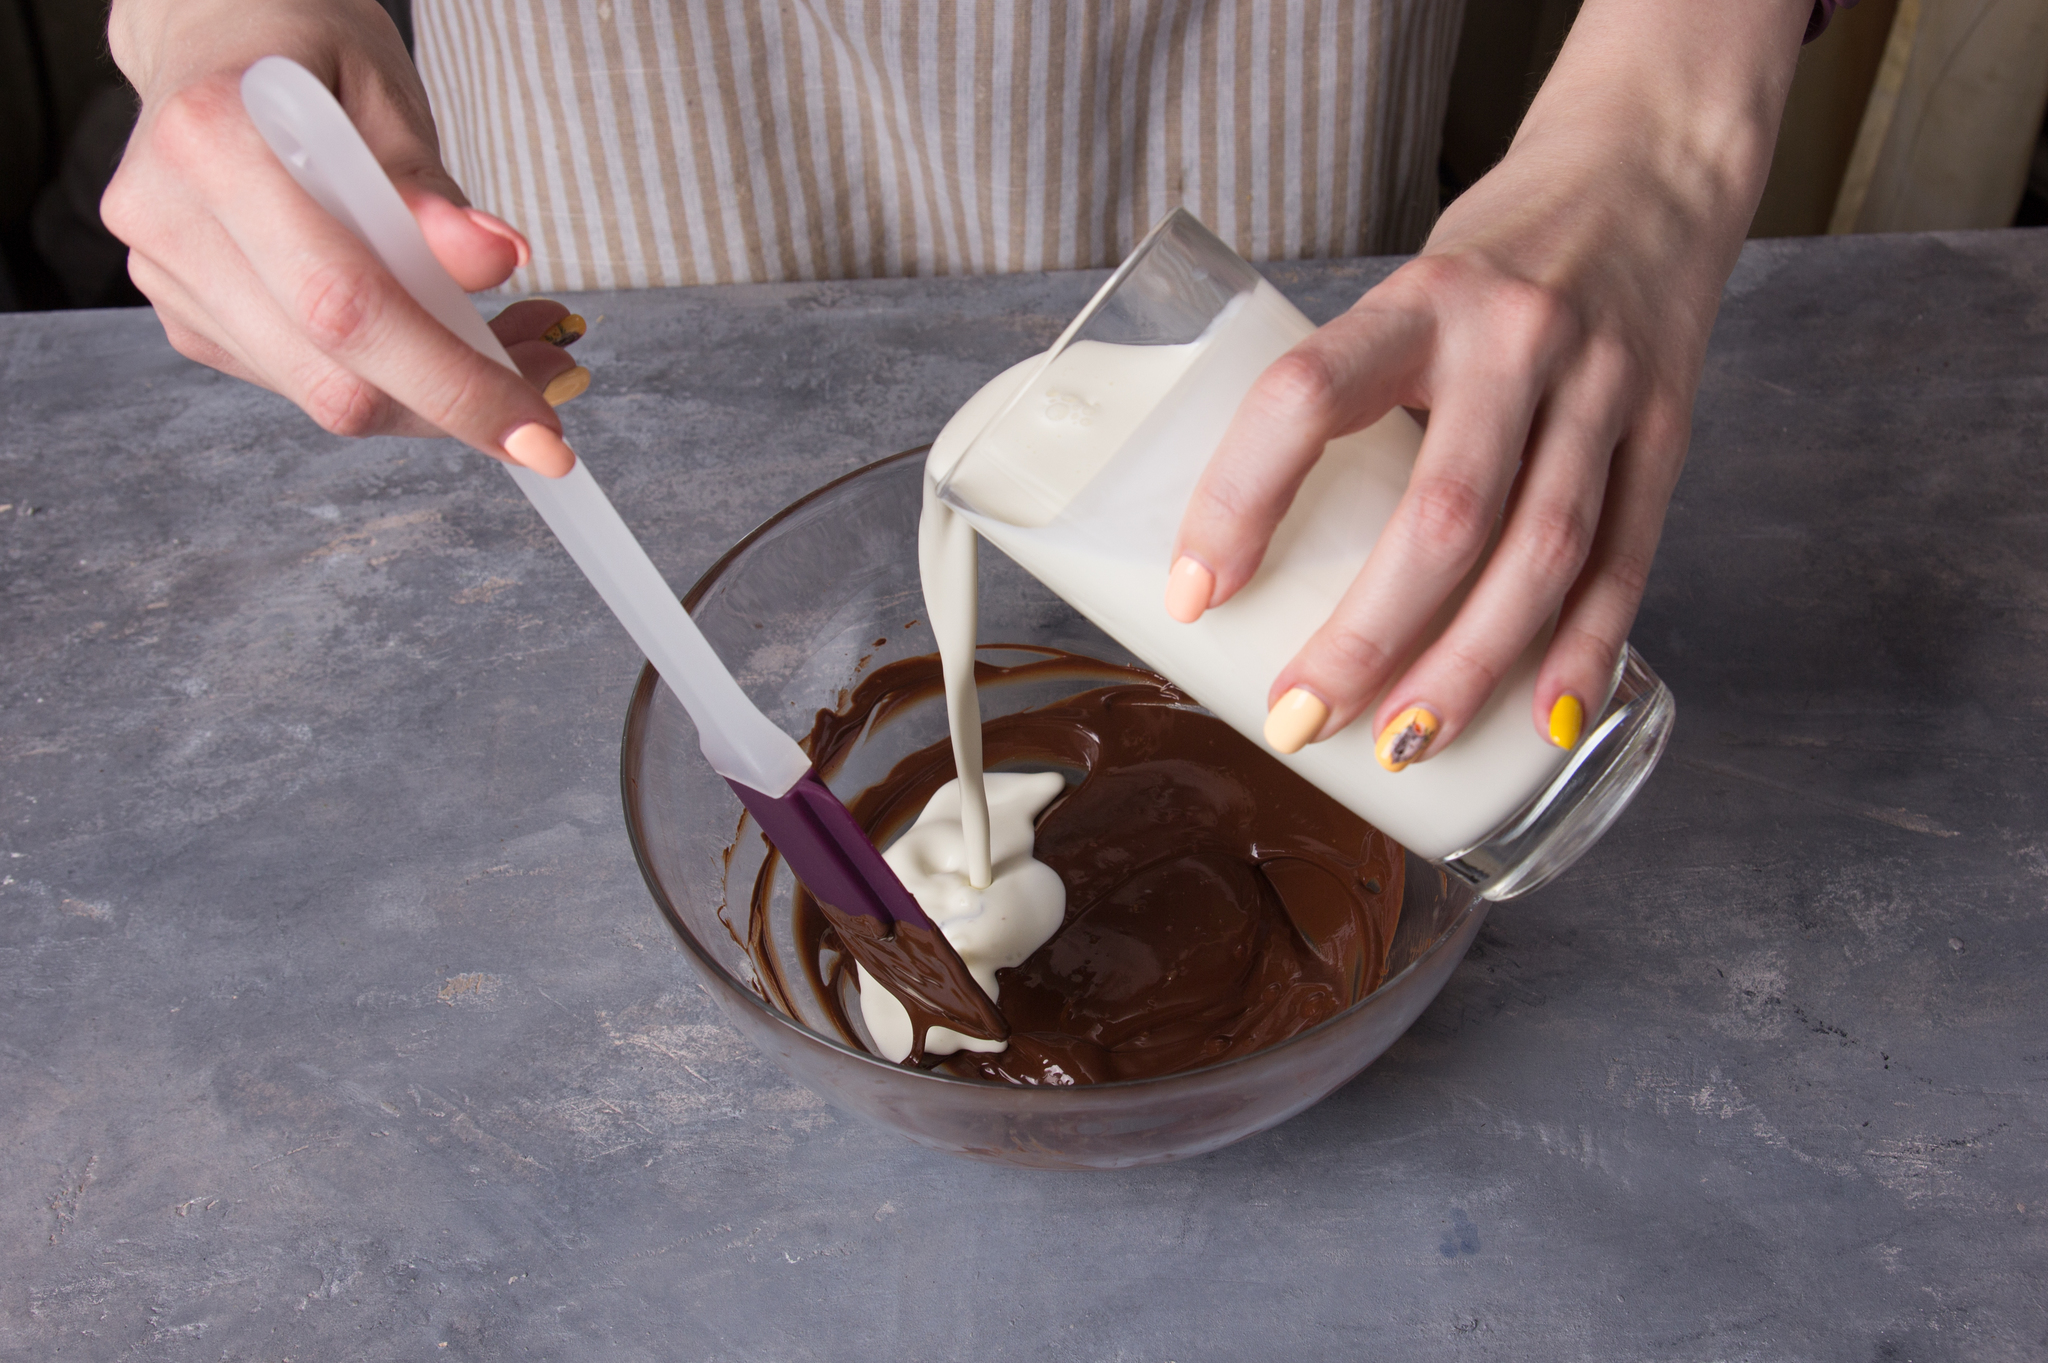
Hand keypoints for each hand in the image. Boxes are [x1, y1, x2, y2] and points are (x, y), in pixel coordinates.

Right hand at [103, 0, 584, 474]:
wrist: (215, 40)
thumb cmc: (304, 51)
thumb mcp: (383, 94)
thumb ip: (428, 191)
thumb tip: (497, 263)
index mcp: (214, 143)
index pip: (347, 304)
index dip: (450, 381)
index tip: (537, 426)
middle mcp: (172, 224)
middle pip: (333, 377)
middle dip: (457, 402)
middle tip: (551, 378)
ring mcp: (171, 282)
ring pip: (326, 395)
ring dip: (438, 391)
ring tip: (516, 337)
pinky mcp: (192, 321)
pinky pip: (310, 380)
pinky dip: (395, 376)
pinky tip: (443, 330)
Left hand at [1167, 0, 1808, 767]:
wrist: (1648, 169)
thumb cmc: (1494, 254)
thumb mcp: (1407, 292)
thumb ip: (1353, 395)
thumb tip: (1257, 552)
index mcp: (1419, 298)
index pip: (1305, 397)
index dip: (1239, 502)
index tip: (1192, 596)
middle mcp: (1516, 339)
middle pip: (1442, 515)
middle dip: (1366, 638)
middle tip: (1300, 719)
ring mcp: (1603, 388)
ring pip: (1539, 555)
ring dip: (1467, 668)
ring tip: (1403, 745)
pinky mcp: (1667, 430)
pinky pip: (1627, 560)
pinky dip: (1583, 650)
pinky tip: (1540, 721)